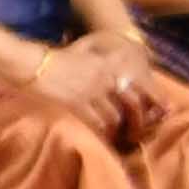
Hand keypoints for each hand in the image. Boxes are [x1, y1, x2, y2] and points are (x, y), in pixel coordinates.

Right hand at [10, 32, 156, 138]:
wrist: (31, 64)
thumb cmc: (52, 59)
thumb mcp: (82, 52)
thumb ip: (100, 61)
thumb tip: (112, 70)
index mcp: (108, 64)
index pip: (139, 84)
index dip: (152, 100)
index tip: (156, 110)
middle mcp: (105, 78)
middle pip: (133, 103)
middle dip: (138, 120)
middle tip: (136, 130)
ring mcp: (92, 92)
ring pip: (115, 116)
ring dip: (117, 128)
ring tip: (116, 135)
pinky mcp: (78, 104)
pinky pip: (97, 123)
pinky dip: (101, 132)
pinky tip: (100, 136)